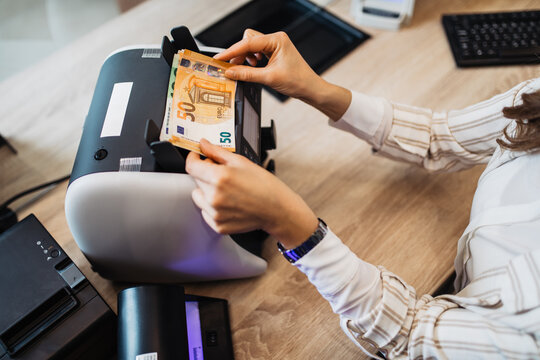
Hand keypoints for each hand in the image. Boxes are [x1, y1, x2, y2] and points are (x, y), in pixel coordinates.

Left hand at [186, 139, 317, 248]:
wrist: (277, 209)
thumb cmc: (264, 186)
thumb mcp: (241, 162)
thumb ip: (217, 152)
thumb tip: (203, 144)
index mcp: (219, 177)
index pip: (191, 166)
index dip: (193, 158)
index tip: (197, 157)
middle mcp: (214, 196)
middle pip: (196, 180)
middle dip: (205, 174)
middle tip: (223, 175)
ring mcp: (215, 213)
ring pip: (199, 196)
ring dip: (207, 191)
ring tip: (227, 191)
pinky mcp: (218, 225)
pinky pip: (206, 212)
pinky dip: (213, 207)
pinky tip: (229, 203)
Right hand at [214, 29, 351, 120]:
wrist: (310, 88)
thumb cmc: (297, 81)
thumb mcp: (268, 78)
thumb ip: (246, 74)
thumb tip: (230, 72)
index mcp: (277, 40)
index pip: (248, 42)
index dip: (232, 51)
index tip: (220, 59)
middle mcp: (276, 39)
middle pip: (247, 40)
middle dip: (239, 54)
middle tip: (232, 68)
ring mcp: (275, 45)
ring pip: (251, 46)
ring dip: (245, 57)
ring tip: (246, 69)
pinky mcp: (274, 53)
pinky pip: (256, 52)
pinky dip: (251, 60)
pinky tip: (253, 68)